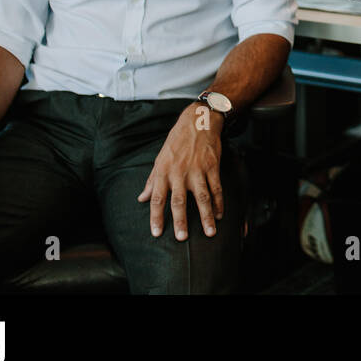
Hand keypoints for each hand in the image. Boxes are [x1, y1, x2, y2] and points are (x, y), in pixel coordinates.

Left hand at [138, 104, 223, 240]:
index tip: (157, 233)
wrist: (197, 122)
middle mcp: (179, 173)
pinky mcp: (212, 167)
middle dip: (180, 221)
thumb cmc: (176, 141)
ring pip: (202, 197)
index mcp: (163, 171)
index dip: (156, 217)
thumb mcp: (159, 159)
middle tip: (182, 238)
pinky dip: (219, 203)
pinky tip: (220, 214)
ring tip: (210, 232)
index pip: (157, 198)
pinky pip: (216, 188)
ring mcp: (197, 170)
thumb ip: (151, 180)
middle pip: (178, 201)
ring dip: (206, 216)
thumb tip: (141, 198)